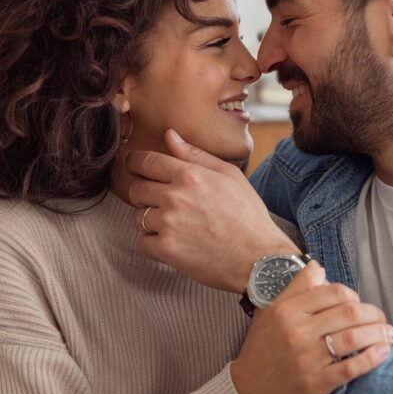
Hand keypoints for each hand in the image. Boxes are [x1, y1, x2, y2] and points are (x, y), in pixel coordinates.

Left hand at [125, 129, 298, 293]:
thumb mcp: (229, 176)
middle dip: (143, 194)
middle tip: (160, 202)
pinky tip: (174, 243)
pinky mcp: (166, 249)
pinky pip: (143, 242)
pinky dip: (154, 244)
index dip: (135, 163)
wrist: (258, 257)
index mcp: (190, 175)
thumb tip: (169, 136)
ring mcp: (168, 224)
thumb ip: (196, 154)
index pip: (146, 162)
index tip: (134, 166)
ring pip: (138, 217)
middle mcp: (175, 197)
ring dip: (151, 221)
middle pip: (136, 189)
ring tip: (174, 226)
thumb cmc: (248, 215)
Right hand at [230, 262, 392, 393]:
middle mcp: (297, 330)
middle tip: (383, 320)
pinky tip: (383, 353)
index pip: (333, 292)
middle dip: (374, 314)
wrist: (248, 393)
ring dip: (379, 334)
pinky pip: (352, 367)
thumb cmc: (263, 350)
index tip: (360, 305)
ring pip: (354, 337)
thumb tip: (319, 267)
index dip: (354, 296)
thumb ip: (296, 288)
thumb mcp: (271, 312)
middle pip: (349, 312)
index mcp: (286, 309)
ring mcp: (307, 357)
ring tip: (389, 334)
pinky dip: (372, 358)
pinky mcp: (316, 383)